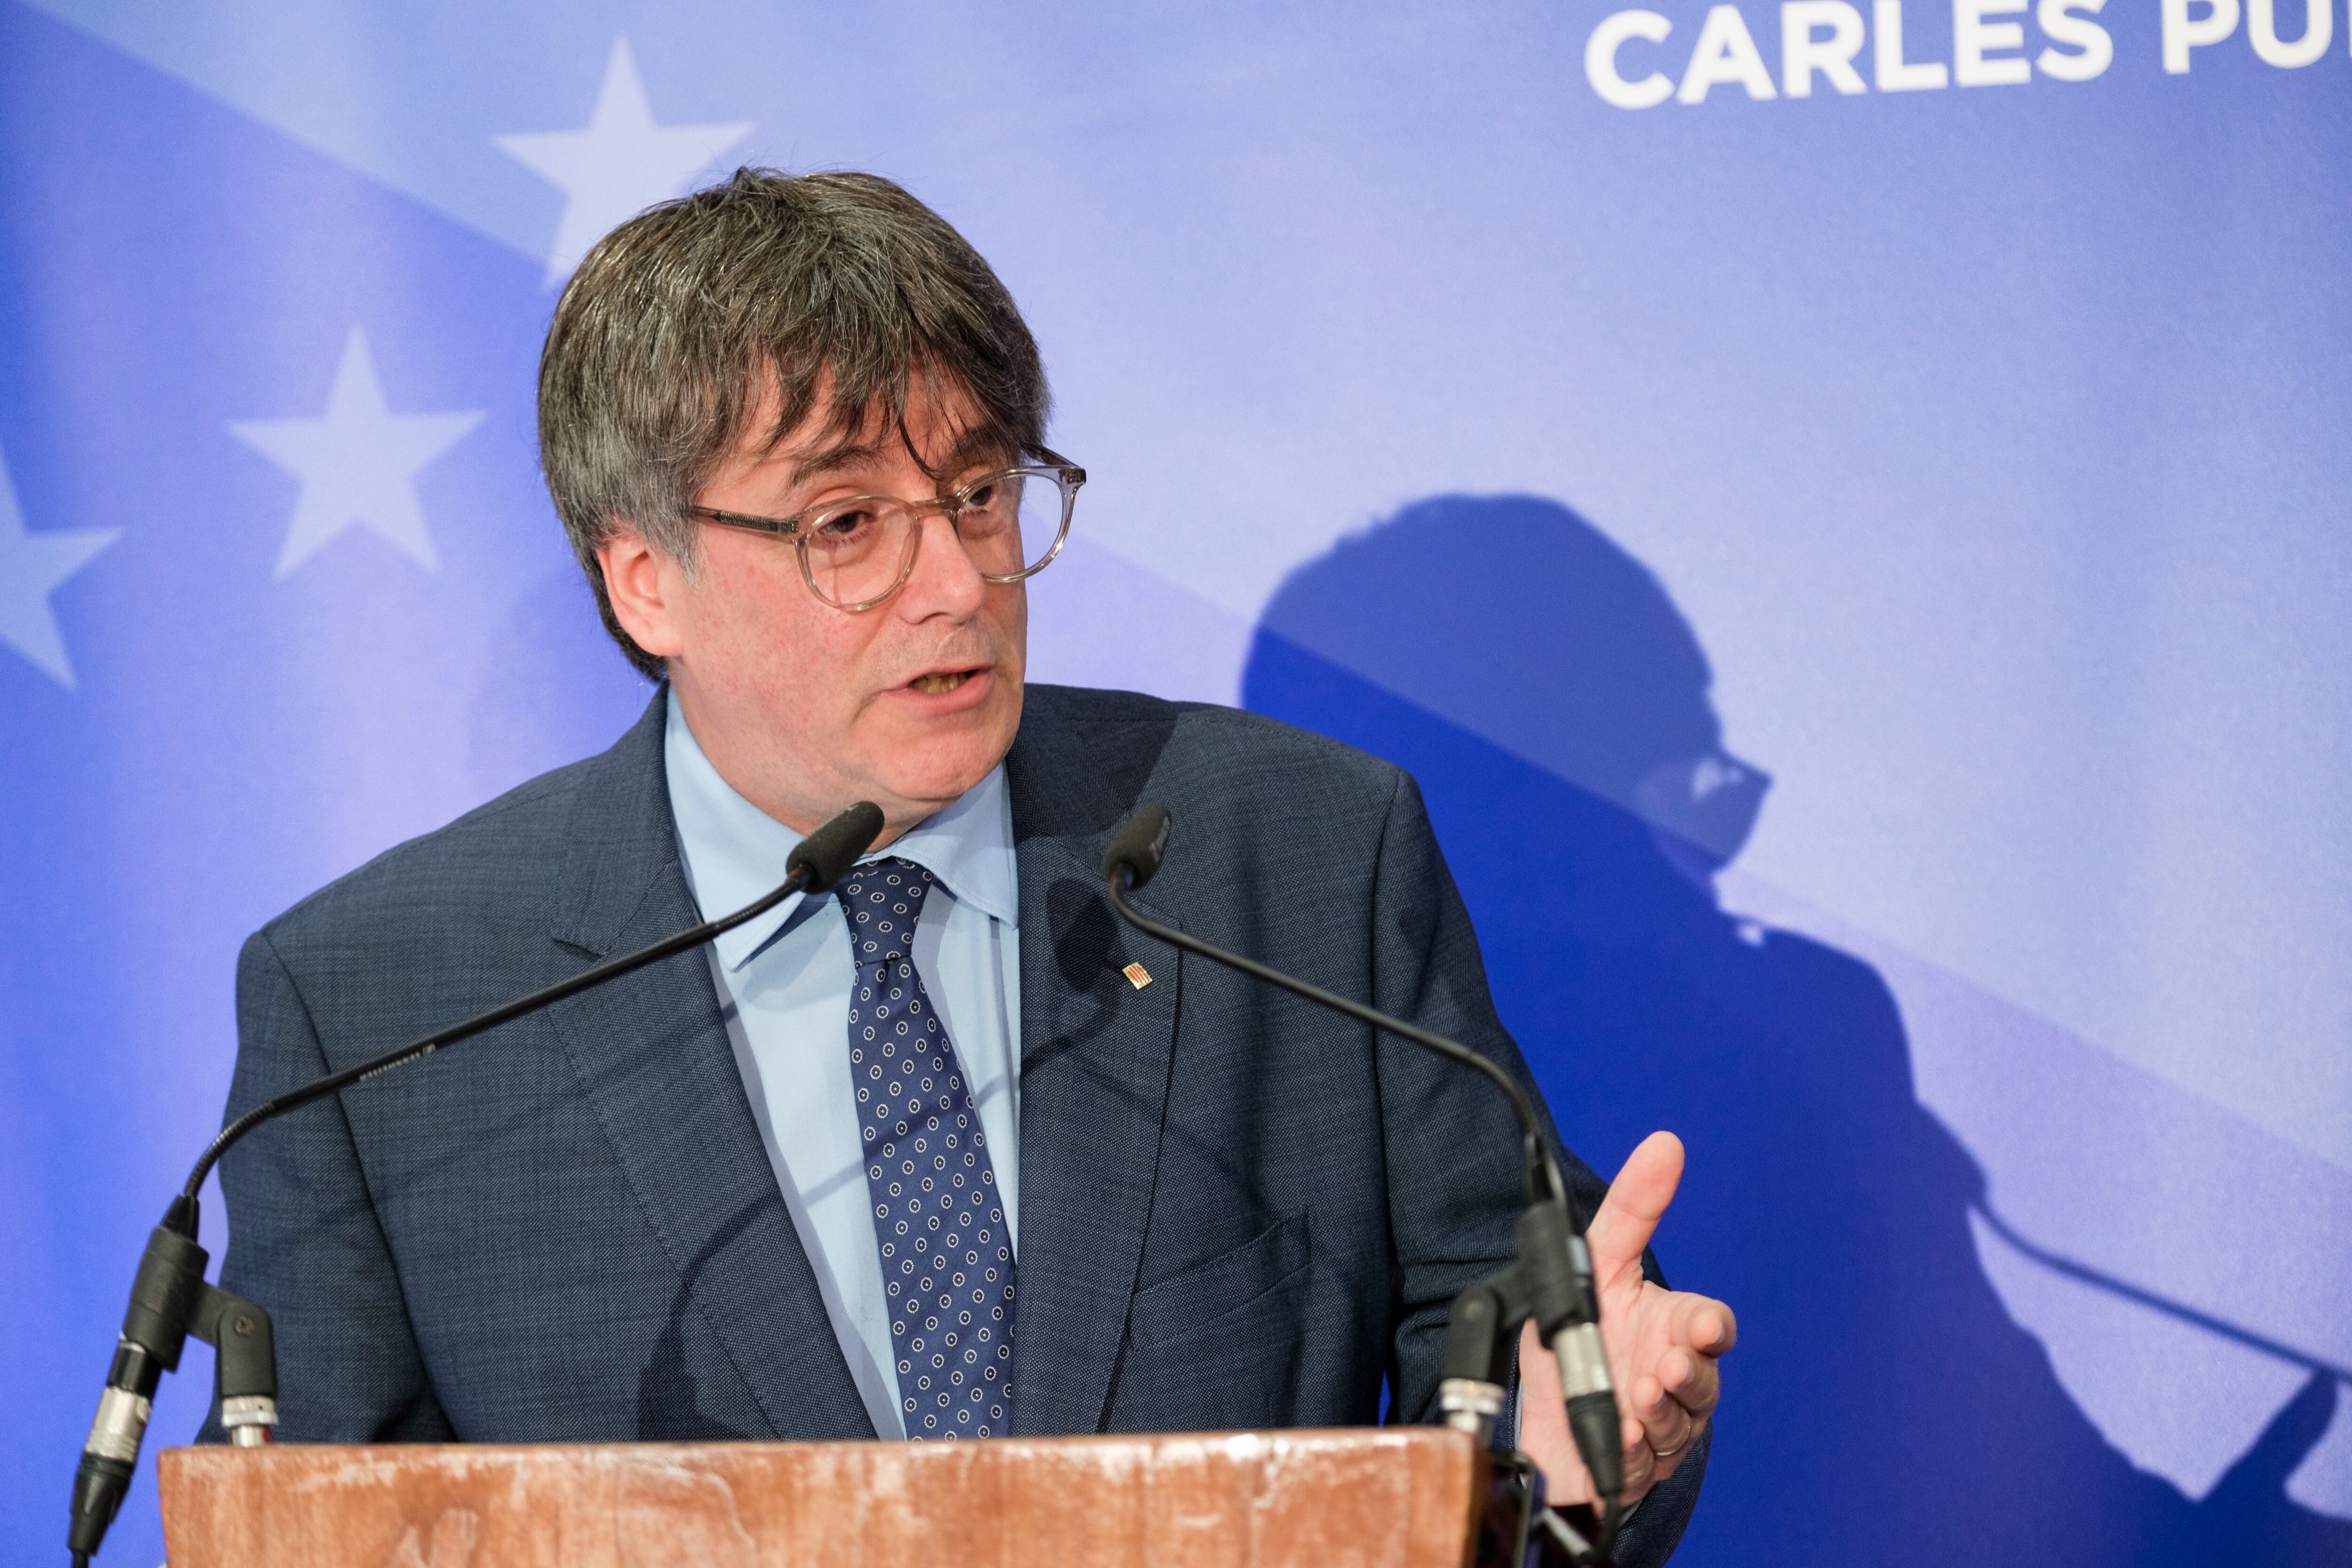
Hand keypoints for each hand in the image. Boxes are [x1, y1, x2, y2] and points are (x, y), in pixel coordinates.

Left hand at [1516, 1131, 1734, 1509]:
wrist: (1539, 1416)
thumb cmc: (1578, 1340)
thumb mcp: (1596, 1263)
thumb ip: (1633, 1207)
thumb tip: (1665, 1144)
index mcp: (1670, 1331)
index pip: (1710, 1329)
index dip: (1711, 1327)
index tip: (1703, 1326)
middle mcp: (1672, 1381)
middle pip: (1704, 1383)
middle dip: (1689, 1374)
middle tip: (1664, 1364)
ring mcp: (1656, 1429)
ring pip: (1680, 1425)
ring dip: (1661, 1409)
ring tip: (1640, 1392)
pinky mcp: (1631, 1469)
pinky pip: (1644, 1465)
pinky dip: (1632, 1449)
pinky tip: (1619, 1434)